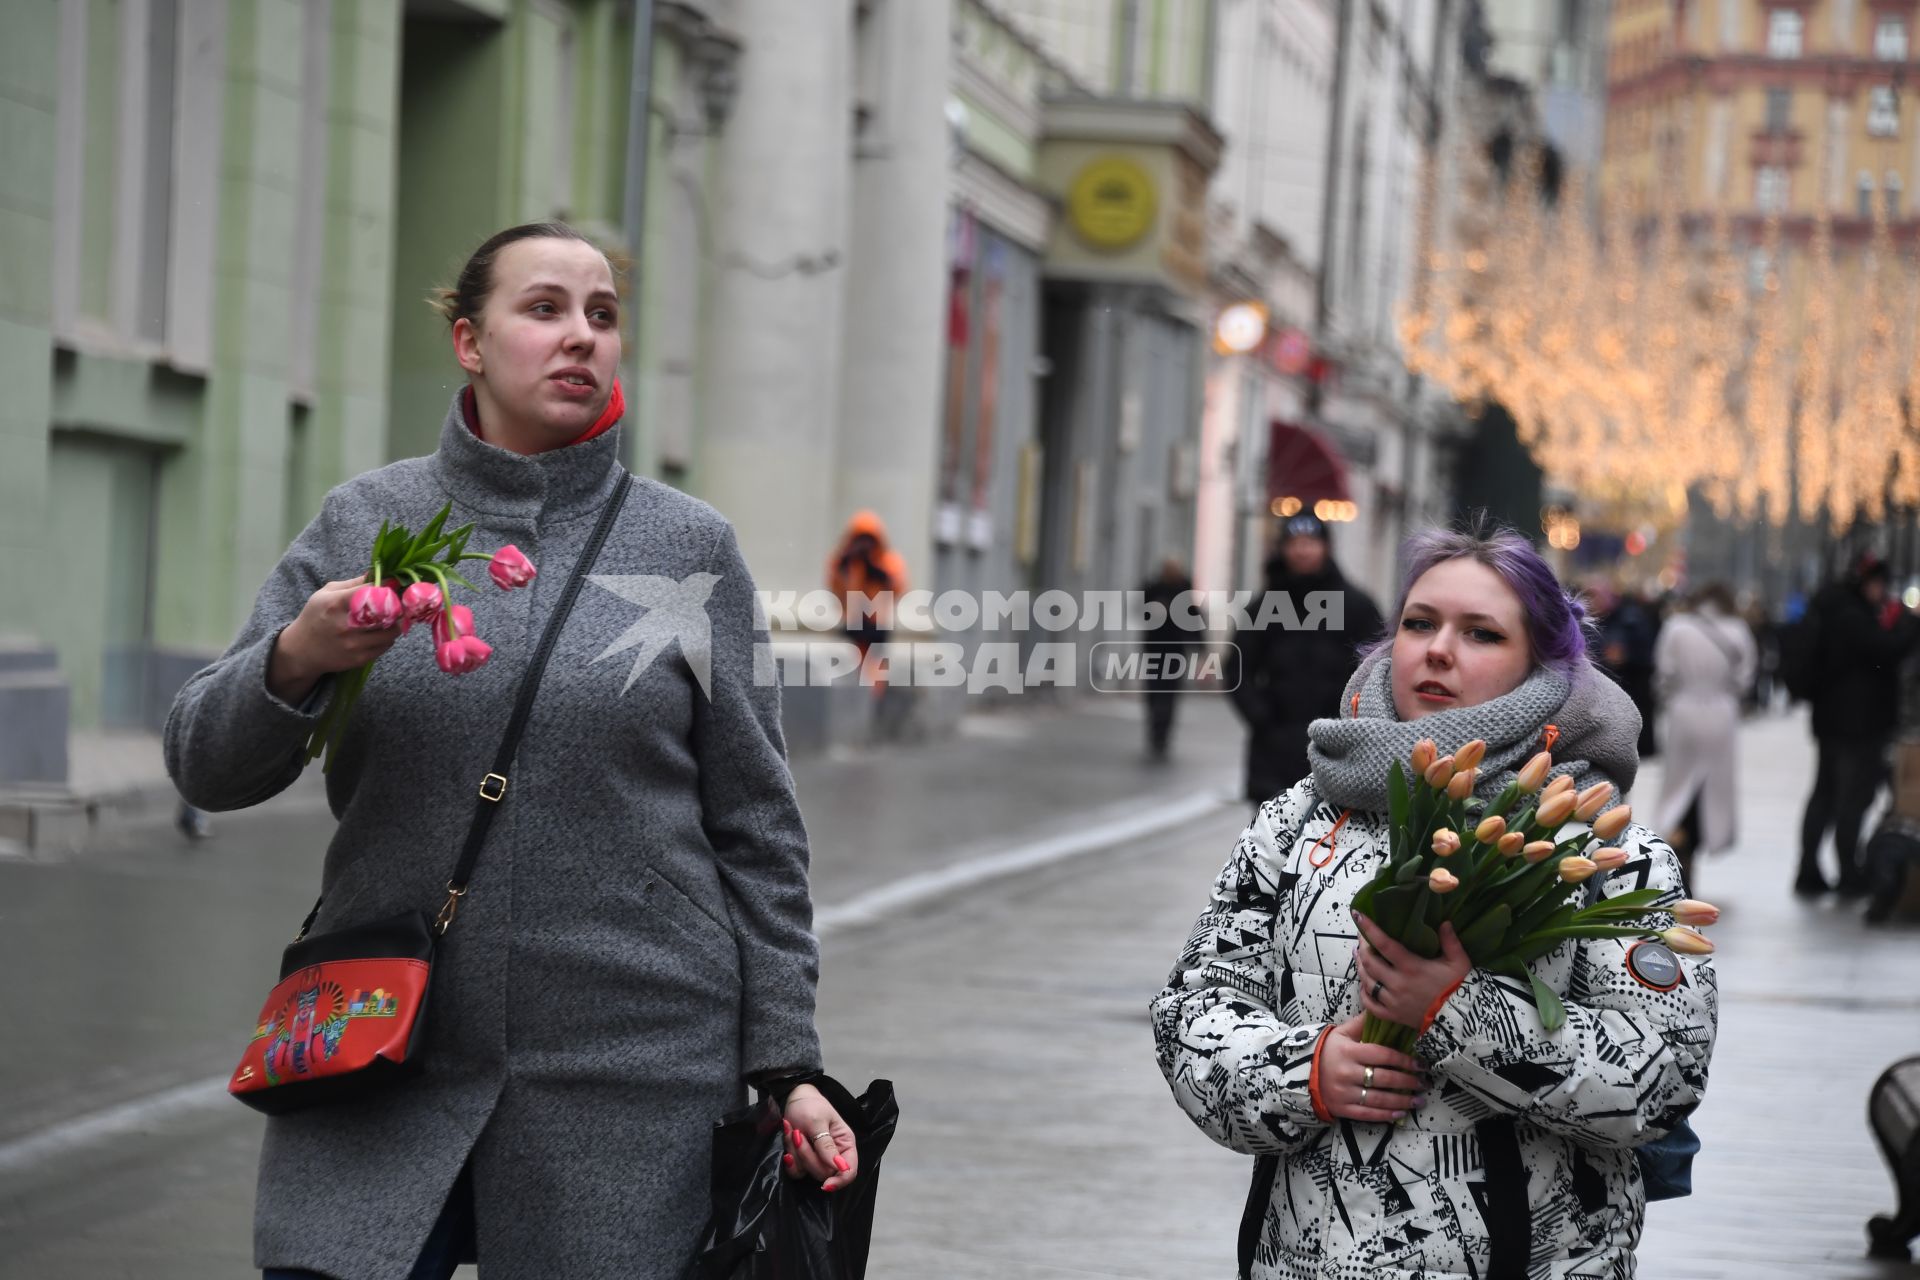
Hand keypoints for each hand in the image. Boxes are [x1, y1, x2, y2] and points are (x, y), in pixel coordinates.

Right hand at [268, 575, 404, 703]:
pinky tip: (382, 632)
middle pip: (387, 613)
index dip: (386, 588)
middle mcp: (346, 625)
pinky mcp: (359, 658)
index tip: (392, 587)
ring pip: (391, 632)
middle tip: (399, 603)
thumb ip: (352, 584)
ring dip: (396, 624)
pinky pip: (386, 646)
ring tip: (392, 618)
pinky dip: (388, 638)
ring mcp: (354, 644)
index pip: (371, 592)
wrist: (301, 650)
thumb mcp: (325, 594)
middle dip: (397, 607)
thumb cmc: (315, 617)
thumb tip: (377, 574)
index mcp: (336, 604)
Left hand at [780, 1084, 858, 1191]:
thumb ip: (827, 1146)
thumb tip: (840, 1168)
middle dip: (808, 1156)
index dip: (840, 1181)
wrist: (791, 1099)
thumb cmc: (810, 1105)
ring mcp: (817, 1158)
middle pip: (825, 1173)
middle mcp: (833, 1154)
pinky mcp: (803, 1160)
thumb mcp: (818, 1122)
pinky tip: (788, 1139)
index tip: (825, 1184)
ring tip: (793, 1131)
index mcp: (845, 1143)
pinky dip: (790, 1156)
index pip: (849, 1171)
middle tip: (798, 1135)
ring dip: (796, 1153)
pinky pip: (796, 1170)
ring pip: (807, 1172)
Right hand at [1317, 1014, 1426, 1122]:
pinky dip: (1386, 1115)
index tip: (1420, 1064)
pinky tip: (1401, 1113)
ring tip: (1419, 1100)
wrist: (1300, 1073)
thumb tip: (1380, 1009)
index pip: (1382, 1055)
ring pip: (1379, 1099)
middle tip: (1424, 1083)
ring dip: (1402, 1101)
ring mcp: (1344, 1092)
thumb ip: (1362, 1024)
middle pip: (1384, 1078)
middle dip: (1408, 1082)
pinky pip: (1368, 1114)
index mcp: (1349, 1051)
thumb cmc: (1326, 1050)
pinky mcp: (1342, 1109)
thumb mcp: (1341, 1033)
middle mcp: (1347, 1072)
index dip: (1404, 1060)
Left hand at [1352, 912, 1471, 1031]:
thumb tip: (1444, 921)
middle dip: (1362, 947)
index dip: (1369, 929)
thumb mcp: (1459, 962)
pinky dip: (1363, 992)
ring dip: (1360, 966)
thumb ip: (1450, 941)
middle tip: (1361, 937)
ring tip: (1358, 954)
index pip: (1384, 944)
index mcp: (1411, 967)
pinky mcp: (1392, 1015)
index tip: (1358, 915)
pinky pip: (1369, 1004)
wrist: (1460, 1019)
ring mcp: (1392, 1001)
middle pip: (1369, 961)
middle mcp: (1397, 983)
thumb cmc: (1458, 987)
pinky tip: (1364, 983)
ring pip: (1367, 981)